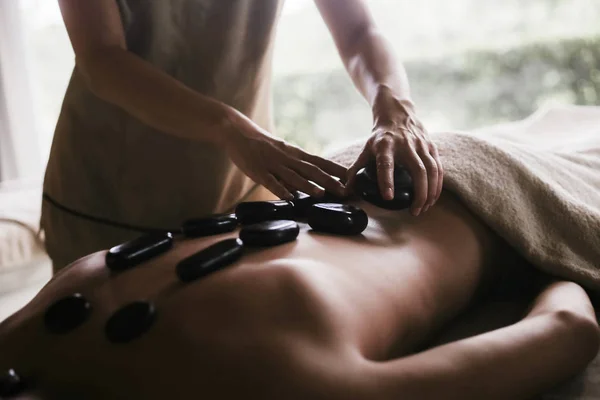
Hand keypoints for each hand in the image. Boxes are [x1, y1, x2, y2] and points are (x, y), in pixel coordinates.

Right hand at [223, 109, 346, 199]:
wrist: (236, 130)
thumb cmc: (259, 143)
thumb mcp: (281, 150)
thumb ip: (293, 164)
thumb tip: (307, 180)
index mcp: (293, 152)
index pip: (319, 161)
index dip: (334, 169)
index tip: (350, 176)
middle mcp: (287, 158)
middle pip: (311, 170)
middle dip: (329, 181)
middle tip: (344, 191)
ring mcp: (272, 164)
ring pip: (293, 176)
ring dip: (308, 185)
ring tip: (321, 194)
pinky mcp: (258, 171)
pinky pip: (270, 181)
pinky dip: (280, 189)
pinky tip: (289, 197)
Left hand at [346, 90, 442, 215]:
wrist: (397, 114)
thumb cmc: (380, 136)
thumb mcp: (366, 149)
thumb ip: (356, 169)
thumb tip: (345, 190)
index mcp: (385, 145)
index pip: (386, 164)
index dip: (386, 180)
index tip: (388, 198)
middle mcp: (405, 144)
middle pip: (417, 170)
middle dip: (419, 193)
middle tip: (413, 211)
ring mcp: (421, 145)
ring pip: (432, 170)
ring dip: (430, 192)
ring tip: (424, 207)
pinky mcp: (432, 146)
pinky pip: (439, 168)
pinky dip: (437, 185)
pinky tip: (433, 197)